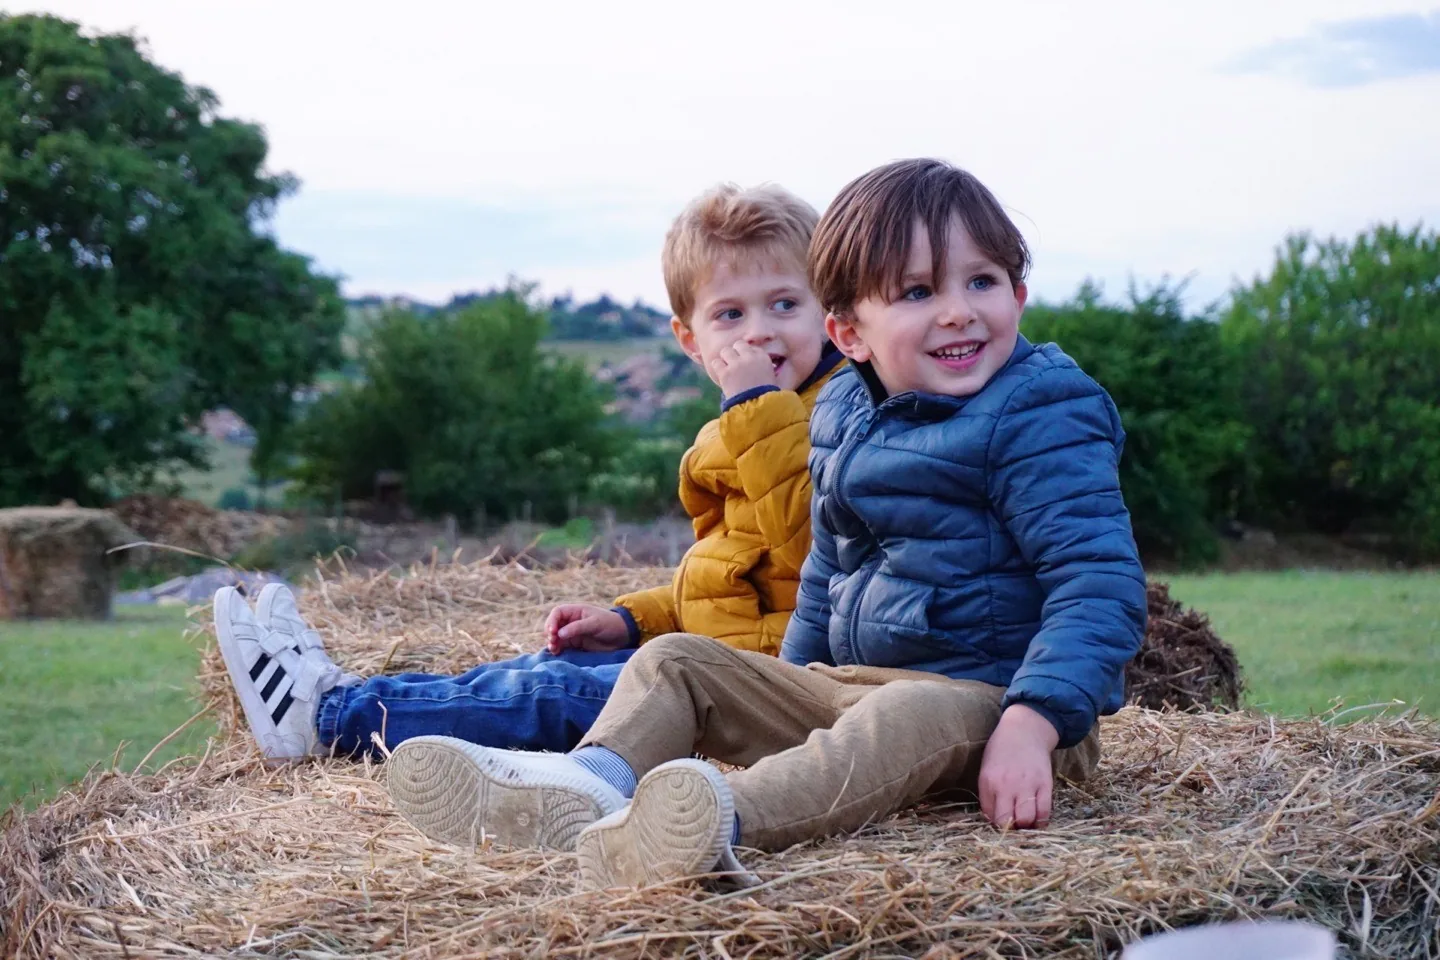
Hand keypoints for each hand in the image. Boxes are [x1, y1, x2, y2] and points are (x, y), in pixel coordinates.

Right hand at [544, 603, 630, 653]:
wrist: (623, 636)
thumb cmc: (610, 624)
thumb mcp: (594, 623)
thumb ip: (577, 628)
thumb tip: (559, 634)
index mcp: (576, 611)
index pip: (558, 613)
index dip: (552, 621)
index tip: (552, 631)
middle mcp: (572, 621)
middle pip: (554, 625)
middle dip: (550, 633)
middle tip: (553, 641)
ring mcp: (573, 633)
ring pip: (556, 637)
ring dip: (552, 642)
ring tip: (553, 649)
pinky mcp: (576, 645)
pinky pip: (563, 646)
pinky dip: (558, 649)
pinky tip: (556, 653)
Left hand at [709, 341, 778, 397]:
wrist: (758, 409)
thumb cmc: (766, 397)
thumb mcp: (770, 378)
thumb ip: (762, 367)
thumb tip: (753, 362)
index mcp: (764, 358)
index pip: (752, 347)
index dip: (747, 355)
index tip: (746, 364)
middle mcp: (750, 357)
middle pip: (738, 344)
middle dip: (736, 353)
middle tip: (735, 365)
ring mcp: (737, 364)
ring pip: (726, 351)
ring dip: (725, 359)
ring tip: (728, 370)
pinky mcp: (725, 372)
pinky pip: (716, 362)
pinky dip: (718, 368)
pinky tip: (722, 376)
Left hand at [978, 703, 1059, 829]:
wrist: (1024, 731)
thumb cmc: (1001, 751)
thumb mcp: (986, 770)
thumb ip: (988, 795)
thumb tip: (993, 821)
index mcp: (988, 782)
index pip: (990, 816)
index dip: (995, 824)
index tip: (1001, 823)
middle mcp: (1006, 785)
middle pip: (1007, 822)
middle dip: (1010, 830)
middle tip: (1014, 826)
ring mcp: (1027, 784)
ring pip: (1027, 820)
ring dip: (1026, 826)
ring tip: (1026, 823)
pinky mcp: (1045, 783)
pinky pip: (1045, 811)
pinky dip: (1041, 821)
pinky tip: (1037, 818)